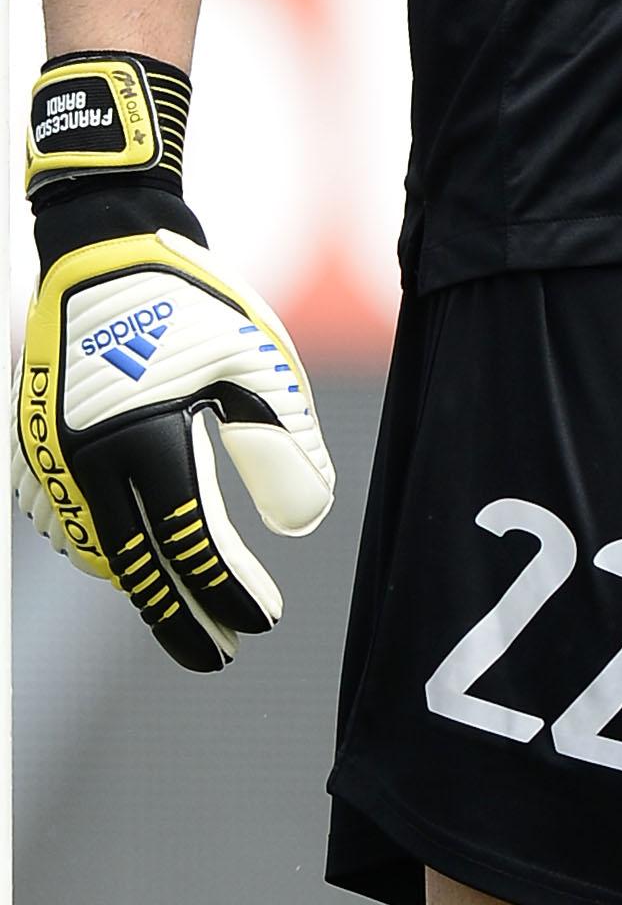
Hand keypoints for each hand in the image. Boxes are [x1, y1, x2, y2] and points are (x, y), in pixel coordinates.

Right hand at [16, 55, 333, 671]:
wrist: (103, 247)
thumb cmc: (194, 303)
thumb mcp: (260, 366)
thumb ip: (285, 448)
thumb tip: (302, 526)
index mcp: (143, 440)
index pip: (190, 544)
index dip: (227, 592)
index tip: (262, 623)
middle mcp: (87, 460)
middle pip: (133, 568)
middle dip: (176, 619)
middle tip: (216, 656)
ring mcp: (51, 456)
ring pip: (95, 547)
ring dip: (139, 582)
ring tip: (183, 607)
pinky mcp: (36, 445)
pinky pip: (66, 518)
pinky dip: (102, 546)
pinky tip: (133, 554)